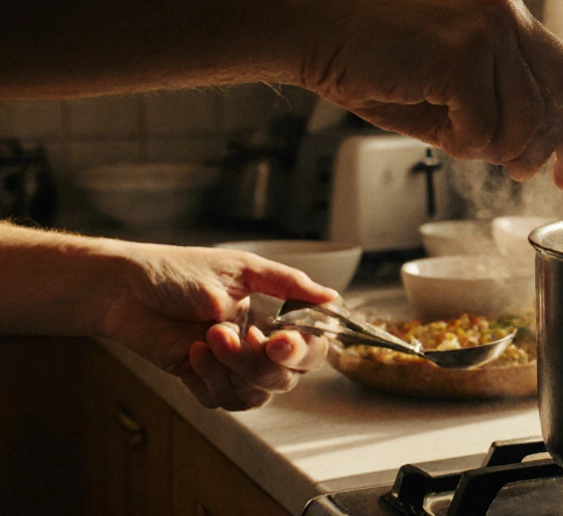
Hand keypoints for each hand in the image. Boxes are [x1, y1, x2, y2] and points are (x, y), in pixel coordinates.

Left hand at [99, 243, 338, 410]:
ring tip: (208, 337)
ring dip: (235, 369)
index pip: (311, 343)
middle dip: (265, 363)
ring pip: (258, 393)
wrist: (122, 290)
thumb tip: (333, 298)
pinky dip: (210, 380)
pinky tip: (193, 352)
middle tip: (248, 341)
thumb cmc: (176, 271)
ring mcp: (230, 365)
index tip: (281, 340)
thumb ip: (289, 285)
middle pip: (288, 376)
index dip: (304, 348)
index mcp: (272, 313)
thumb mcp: (240, 269)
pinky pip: (224, 400)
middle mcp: (257, 342)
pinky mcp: (203, 380)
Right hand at [297, 0, 562, 187]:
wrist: (314, 27)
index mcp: (509, 18)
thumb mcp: (454, 80)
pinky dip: (458, 144)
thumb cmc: (376, 60)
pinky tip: (429, 121)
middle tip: (519, 172)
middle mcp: (507, 17)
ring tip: (451, 134)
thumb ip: (506, 103)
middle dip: (545, 151)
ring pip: (524, 123)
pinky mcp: (460, 55)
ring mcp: (486, 32)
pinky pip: (483, 129)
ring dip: (490, 149)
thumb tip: (552, 150)